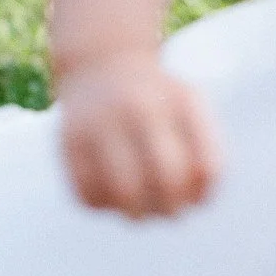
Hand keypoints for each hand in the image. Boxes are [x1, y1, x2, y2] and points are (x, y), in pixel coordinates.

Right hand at [56, 58, 222, 219]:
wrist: (100, 61)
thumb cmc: (156, 96)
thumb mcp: (189, 104)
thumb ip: (207, 149)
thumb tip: (199, 200)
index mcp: (175, 102)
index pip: (204, 167)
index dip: (201, 195)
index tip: (192, 195)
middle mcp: (136, 109)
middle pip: (167, 180)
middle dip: (171, 209)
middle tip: (166, 210)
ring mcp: (100, 124)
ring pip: (124, 193)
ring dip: (137, 214)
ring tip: (139, 209)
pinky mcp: (68, 141)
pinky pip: (87, 194)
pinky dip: (103, 205)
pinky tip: (110, 193)